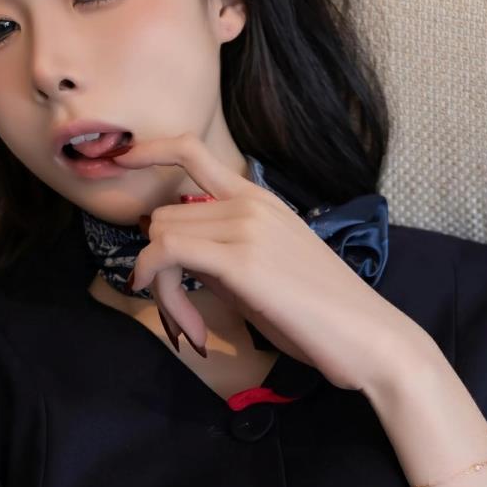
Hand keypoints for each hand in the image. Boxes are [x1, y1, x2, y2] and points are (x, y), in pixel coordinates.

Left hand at [111, 131, 403, 393]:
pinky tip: (176, 318)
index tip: (116, 161)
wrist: (369, 336)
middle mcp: (250, 202)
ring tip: (189, 327)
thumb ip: (221, 256)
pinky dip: (155, 281)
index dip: (147, 151)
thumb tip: (176, 257)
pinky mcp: (241, 261)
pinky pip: (167, 253)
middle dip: (156, 265)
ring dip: (160, 288)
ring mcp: (246, 226)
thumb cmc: (323, 314)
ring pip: (160, 237)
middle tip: (177, 314)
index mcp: (260, 198)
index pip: (190, 151)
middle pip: (163, 215)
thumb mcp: (264, 274)